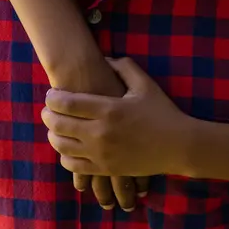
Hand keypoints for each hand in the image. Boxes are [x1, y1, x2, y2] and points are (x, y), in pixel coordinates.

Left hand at [49, 56, 148, 211]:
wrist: (179, 146)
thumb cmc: (163, 113)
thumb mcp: (146, 85)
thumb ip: (124, 68)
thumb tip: (105, 59)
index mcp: (108, 109)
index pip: (66, 102)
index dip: (53, 98)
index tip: (52, 94)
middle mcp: (100, 132)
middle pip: (58, 123)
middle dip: (48, 115)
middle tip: (48, 110)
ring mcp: (101, 153)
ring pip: (61, 146)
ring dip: (52, 135)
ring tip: (55, 128)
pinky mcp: (105, 169)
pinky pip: (73, 165)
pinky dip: (64, 156)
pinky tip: (67, 148)